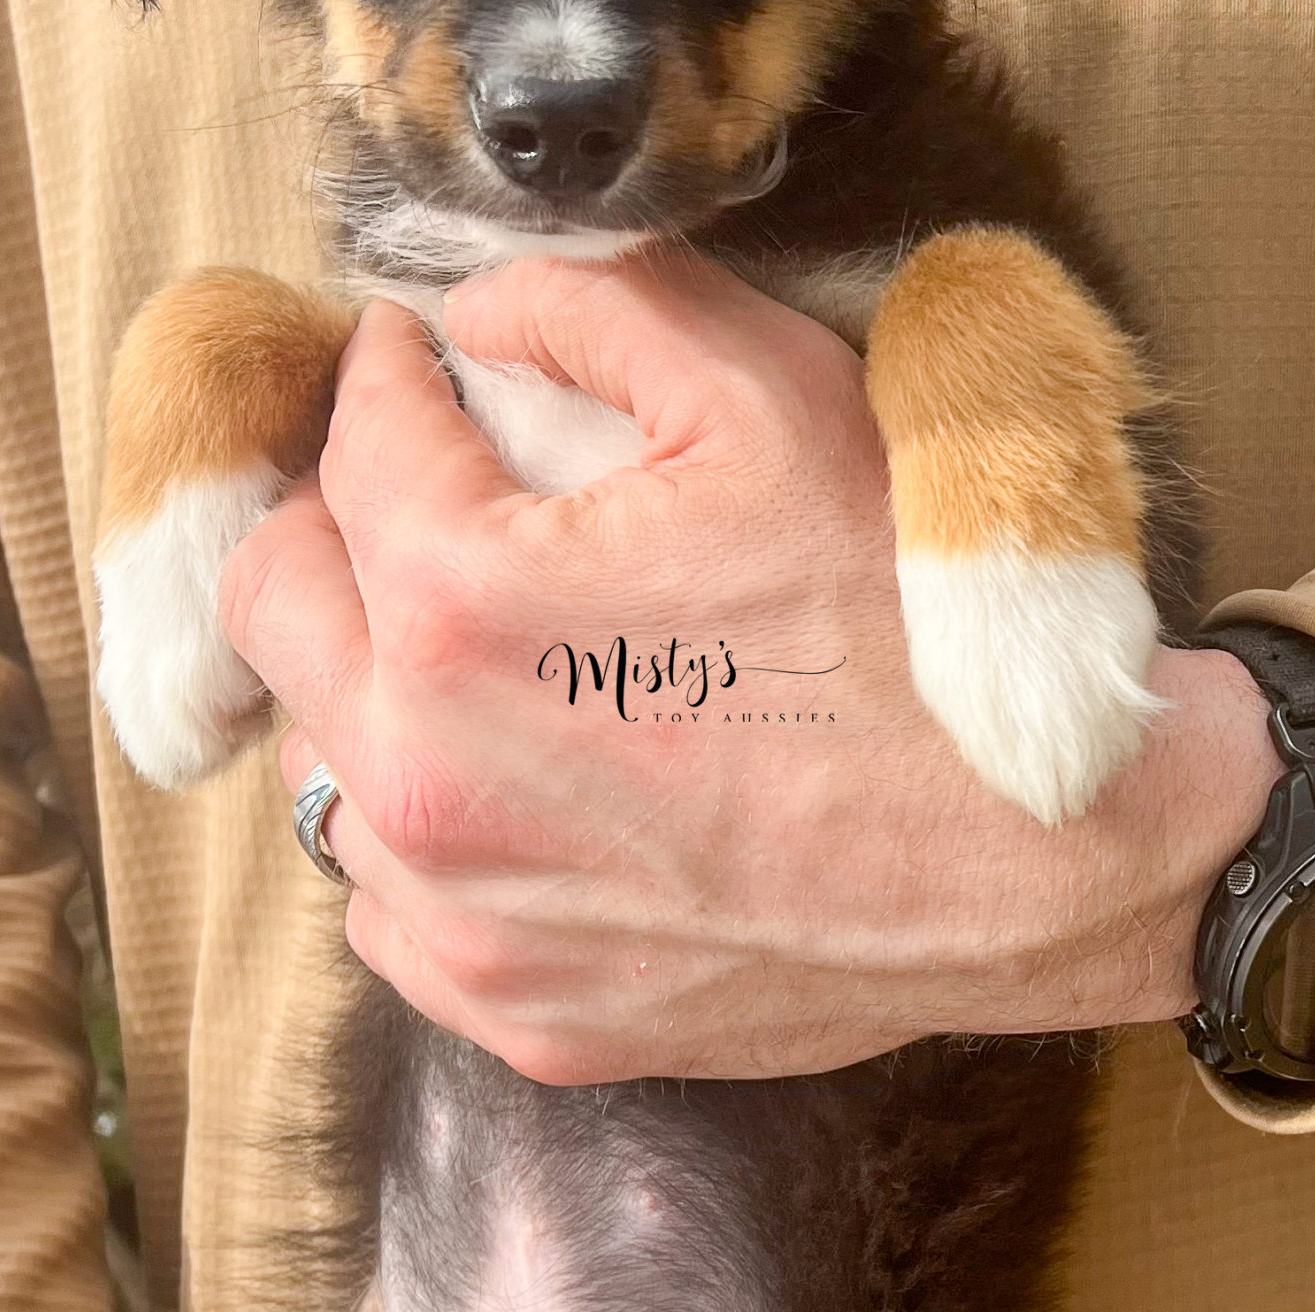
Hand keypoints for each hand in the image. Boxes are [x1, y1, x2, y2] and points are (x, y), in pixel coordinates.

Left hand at [220, 251, 1281, 1085]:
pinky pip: (393, 901)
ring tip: (487, 641)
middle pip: (275, 601)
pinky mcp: (516, 1010)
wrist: (1039, 846)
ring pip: (323, 758)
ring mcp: (464, 917)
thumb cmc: (906, 613)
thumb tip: (474, 312)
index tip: (417, 361)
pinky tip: (532, 778)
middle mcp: (424, 778)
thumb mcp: (769, 390)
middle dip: (335, 516)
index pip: (351, 445)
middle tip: (423, 487)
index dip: (384, 376)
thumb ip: (591, 303)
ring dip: (374, 676)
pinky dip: (432, 821)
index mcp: (462, 605)